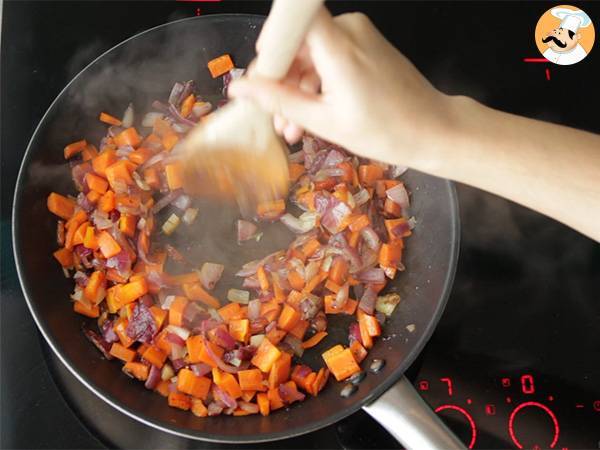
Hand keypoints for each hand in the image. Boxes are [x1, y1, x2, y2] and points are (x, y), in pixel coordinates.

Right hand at [229, 8, 454, 168]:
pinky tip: (310, 114)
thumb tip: (239, 88)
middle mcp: (349, 29)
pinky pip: (329, 56)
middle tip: (275, 117)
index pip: (291, 18)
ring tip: (292, 128)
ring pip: (312, 53)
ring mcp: (359, 35)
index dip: (270, 43)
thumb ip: (278, 100)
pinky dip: (318, 82)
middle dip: (282, 80)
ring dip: (298, 88)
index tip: (262, 75)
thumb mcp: (324, 121)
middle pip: (298, 41)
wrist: (432, 130)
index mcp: (339, 46)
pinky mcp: (365, 44)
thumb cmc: (384, 131)